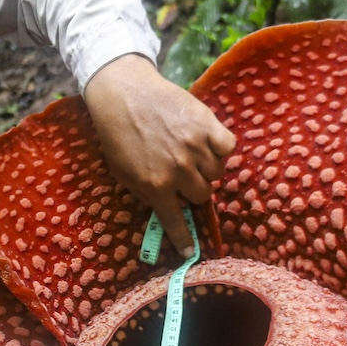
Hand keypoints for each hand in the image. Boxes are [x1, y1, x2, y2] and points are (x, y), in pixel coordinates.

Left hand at [83, 53, 235, 255]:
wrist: (123, 93)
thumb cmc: (119, 135)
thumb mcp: (124, 173)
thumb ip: (147, 194)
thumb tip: (169, 211)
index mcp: (155, 185)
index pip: (176, 221)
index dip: (184, 240)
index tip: (190, 252)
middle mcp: (179, 169)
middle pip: (202, 194)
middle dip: (193, 189)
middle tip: (183, 175)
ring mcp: (195, 146)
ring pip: (216, 173)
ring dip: (206, 168)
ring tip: (192, 154)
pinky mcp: (207, 124)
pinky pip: (227, 147)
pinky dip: (220, 148)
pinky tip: (208, 143)